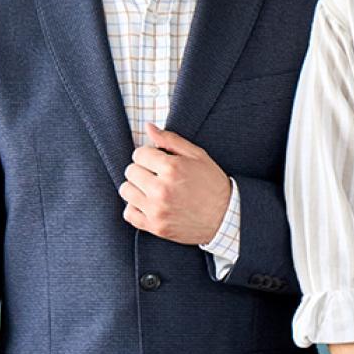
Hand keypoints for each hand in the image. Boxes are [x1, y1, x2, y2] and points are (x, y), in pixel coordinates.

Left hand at [119, 123, 230, 246]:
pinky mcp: (155, 226)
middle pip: (130, 171)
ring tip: (152, 188)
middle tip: (156, 174)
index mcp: (173, 168)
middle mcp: (161, 189)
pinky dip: (135, 207)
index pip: (139, 154)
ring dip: (137, 187)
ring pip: (126, 190)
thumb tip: (148, 127)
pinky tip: (149, 204)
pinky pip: (128, 213)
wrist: (226, 216)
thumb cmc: (213, 184)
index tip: (157, 161)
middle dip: (142, 169)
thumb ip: (171, 140)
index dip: (148, 155)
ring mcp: (157, 209)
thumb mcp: (198, 156)